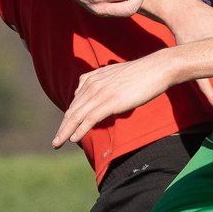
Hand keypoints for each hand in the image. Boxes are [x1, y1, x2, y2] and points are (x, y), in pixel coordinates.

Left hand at [54, 55, 178, 148]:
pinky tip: (73, 139)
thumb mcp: (116, 75)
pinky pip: (89, 119)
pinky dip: (80, 130)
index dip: (68, 117)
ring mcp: (100, 93)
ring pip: (77, 116)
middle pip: (72, 110)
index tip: (64, 129)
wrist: (157, 68)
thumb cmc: (142, 73)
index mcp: (92, 78)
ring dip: (65, 132)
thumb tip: (99, 93)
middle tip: (55, 141)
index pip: (76, 102)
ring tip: (57, 143)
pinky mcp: (110, 102)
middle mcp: (92, 85)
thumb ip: (104, 82)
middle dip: (63, 127)